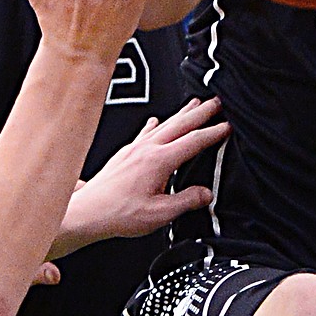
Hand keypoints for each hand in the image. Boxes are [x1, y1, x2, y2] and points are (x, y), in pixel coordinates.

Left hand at [52, 98, 228, 250]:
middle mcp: (146, 149)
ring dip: (181, 113)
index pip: (193, 141)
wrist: (87, 213)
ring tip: (195, 104)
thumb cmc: (117, 213)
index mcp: (158, 161)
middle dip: (201, 112)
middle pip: (180, 124)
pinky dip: (154, 124)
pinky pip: (144, 132)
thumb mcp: (160, 214)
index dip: (213, 133)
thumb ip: (186, 201)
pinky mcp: (124, 154)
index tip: (227, 126)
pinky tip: (155, 121)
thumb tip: (205, 195)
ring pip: (163, 124)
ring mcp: (134, 149)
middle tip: (217, 102)